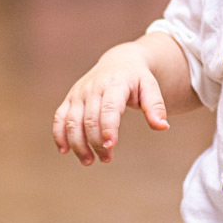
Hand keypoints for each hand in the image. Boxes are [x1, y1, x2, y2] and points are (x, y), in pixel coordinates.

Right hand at [52, 43, 169, 165]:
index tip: (111, 146)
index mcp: (115, 84)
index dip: (108, 128)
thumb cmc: (137, 78)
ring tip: (89, 161)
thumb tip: (163, 127)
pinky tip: (65, 151)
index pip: (108, 108)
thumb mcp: (151, 87)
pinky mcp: (70, 99)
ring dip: (78, 144)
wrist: (120, 61)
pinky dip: (59, 135)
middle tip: (107, 159)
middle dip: (96, 142)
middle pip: (89, 120)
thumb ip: (156, 106)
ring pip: (71, 122)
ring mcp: (79, 93)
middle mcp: (93, 88)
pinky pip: (59, 118)